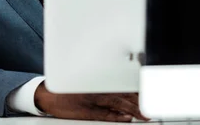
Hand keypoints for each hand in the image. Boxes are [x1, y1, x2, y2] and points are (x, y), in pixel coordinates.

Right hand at [34, 82, 149, 121]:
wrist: (47, 95)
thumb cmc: (67, 90)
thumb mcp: (85, 83)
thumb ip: (103, 86)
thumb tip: (121, 91)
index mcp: (99, 81)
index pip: (123, 85)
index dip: (138, 91)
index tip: (150, 95)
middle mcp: (97, 89)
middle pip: (123, 95)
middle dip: (139, 103)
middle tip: (151, 110)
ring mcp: (92, 100)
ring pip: (117, 104)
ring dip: (133, 110)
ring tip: (144, 116)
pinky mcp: (86, 111)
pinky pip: (104, 114)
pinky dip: (116, 116)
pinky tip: (126, 118)